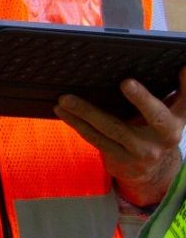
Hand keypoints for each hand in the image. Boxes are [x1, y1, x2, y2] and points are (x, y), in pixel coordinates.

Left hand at [56, 66, 185, 207]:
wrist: (150, 172)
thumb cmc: (154, 131)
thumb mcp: (169, 114)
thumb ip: (173, 92)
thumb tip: (177, 64)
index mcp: (177, 120)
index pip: (185, 101)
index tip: (184, 68)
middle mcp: (166, 137)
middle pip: (156, 116)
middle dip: (142, 99)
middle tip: (127, 83)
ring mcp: (144, 152)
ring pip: (113, 128)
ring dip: (86, 112)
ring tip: (66, 99)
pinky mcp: (122, 161)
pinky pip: (96, 139)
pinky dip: (77, 124)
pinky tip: (63, 111)